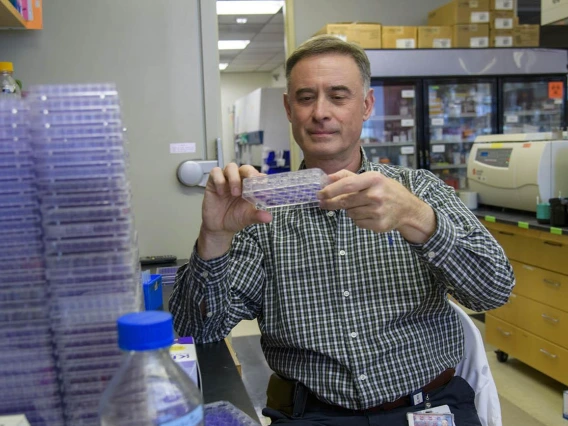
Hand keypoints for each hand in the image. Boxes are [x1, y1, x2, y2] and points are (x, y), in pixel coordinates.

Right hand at [198, 163, 271, 258]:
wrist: (218, 227)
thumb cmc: (235, 219)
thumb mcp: (247, 218)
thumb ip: (257, 216)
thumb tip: (269, 218)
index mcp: (250, 187)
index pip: (257, 176)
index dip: (261, 178)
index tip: (264, 186)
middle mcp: (239, 180)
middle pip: (245, 168)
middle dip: (249, 173)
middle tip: (251, 182)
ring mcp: (226, 180)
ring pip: (231, 167)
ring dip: (234, 178)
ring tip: (235, 193)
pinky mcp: (213, 182)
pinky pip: (215, 172)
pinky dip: (219, 180)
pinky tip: (220, 193)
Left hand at [317, 170, 435, 243]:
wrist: (408, 209)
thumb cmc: (386, 190)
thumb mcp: (372, 177)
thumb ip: (348, 176)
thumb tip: (327, 177)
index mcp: (374, 179)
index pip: (347, 185)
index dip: (330, 190)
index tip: (320, 194)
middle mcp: (376, 195)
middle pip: (345, 201)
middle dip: (331, 203)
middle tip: (323, 203)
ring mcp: (378, 211)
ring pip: (350, 213)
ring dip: (349, 210)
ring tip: (361, 206)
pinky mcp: (378, 225)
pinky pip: (357, 223)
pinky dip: (358, 219)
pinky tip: (367, 214)